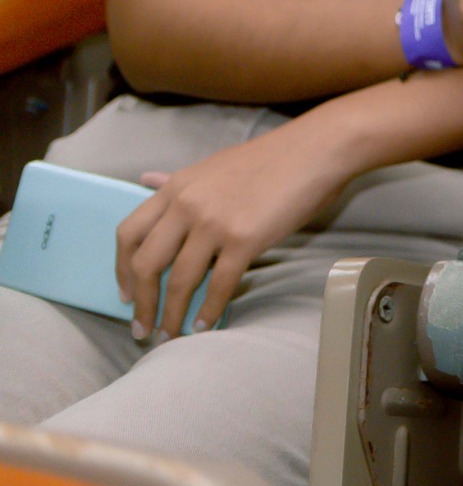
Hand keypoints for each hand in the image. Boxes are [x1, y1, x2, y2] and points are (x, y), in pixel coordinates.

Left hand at [116, 120, 355, 339]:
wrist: (318, 148)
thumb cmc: (272, 157)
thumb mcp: (214, 165)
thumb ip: (178, 180)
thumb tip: (147, 179)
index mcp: (176, 187)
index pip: (128, 234)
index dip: (121, 270)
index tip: (125, 294)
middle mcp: (187, 205)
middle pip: (146, 264)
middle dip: (141, 303)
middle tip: (142, 329)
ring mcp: (214, 223)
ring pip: (179, 281)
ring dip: (170, 315)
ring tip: (170, 337)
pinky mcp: (245, 238)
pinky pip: (219, 284)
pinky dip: (209, 311)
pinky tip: (205, 326)